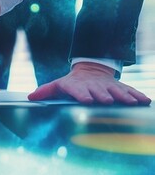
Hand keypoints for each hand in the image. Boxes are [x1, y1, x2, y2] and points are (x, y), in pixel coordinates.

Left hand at [28, 62, 150, 104]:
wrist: (90, 71)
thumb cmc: (71, 84)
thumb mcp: (58, 86)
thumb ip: (45, 91)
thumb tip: (30, 97)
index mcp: (78, 86)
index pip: (79, 91)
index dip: (83, 95)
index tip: (87, 100)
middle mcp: (94, 87)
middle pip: (99, 92)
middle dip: (103, 96)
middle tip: (108, 101)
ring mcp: (108, 87)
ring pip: (117, 91)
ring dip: (123, 97)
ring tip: (130, 102)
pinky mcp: (120, 88)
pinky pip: (130, 91)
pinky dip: (137, 96)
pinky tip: (145, 101)